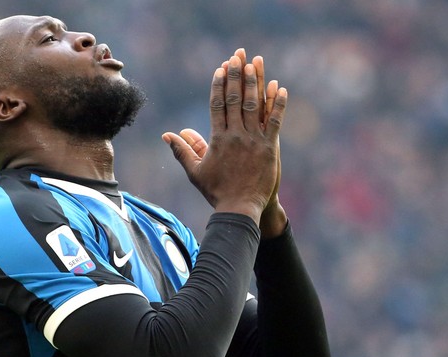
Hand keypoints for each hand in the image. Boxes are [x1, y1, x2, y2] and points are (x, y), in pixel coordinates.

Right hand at [163, 50, 286, 223]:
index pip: (217, 105)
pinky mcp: (270, 148)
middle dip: (236, 76)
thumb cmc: (216, 191)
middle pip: (235, 100)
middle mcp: (236, 136)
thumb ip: (182, 151)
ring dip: (254, 83)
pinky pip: (274, 122)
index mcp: (218, 139)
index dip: (219, 85)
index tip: (221, 69)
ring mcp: (254, 141)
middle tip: (237, 57)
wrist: (240, 209)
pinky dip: (277, 105)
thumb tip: (167, 135)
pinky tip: (280, 88)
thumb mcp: (195, 171)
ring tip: (255, 63)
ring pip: (254, 106)